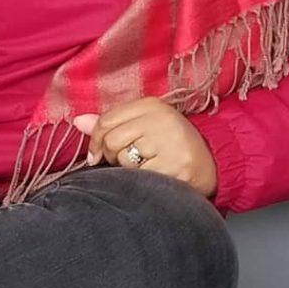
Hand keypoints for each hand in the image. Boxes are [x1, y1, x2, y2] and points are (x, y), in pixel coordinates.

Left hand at [82, 98, 217, 197]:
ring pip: (124, 159)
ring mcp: (169, 142)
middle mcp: (161, 119)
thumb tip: (77, 121)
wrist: (211, 164)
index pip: (107, 120)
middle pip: (112, 139)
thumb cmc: (170, 145)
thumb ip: (111, 124)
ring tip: (145, 168)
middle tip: (128, 162)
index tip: (98, 154)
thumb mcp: (143, 126)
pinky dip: (141, 182)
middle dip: (112, 156)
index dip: (96, 140)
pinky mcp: (174, 166)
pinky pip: (139, 177)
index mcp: (152, 105)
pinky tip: (155, 177)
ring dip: (128, 170)